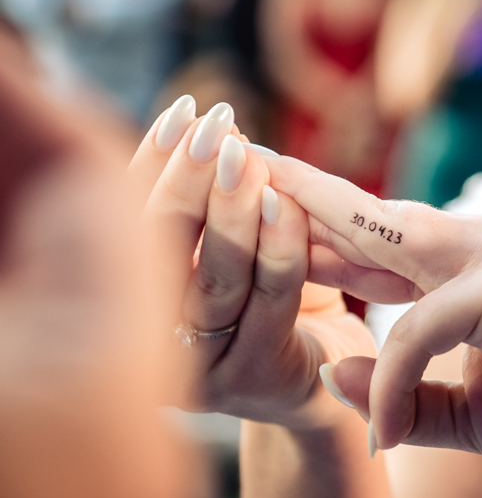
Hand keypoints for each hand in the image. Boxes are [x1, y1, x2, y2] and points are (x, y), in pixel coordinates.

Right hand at [129, 96, 375, 429]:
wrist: (331, 385)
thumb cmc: (279, 304)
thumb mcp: (241, 250)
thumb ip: (218, 206)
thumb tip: (213, 128)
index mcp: (133, 303)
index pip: (134, 226)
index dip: (153, 165)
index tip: (184, 112)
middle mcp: (152, 345)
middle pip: (159, 254)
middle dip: (187, 182)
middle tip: (214, 130)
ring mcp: (202, 368)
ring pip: (215, 280)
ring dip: (233, 213)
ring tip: (246, 160)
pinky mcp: (256, 377)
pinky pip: (272, 301)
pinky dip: (279, 248)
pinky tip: (287, 204)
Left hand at [264, 155, 481, 476]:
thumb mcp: (479, 415)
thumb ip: (407, 394)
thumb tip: (334, 370)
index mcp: (469, 272)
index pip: (372, 245)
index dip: (309, 230)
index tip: (250, 215)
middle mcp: (479, 248)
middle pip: (365, 218)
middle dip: (291, 194)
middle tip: (218, 159)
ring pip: (383, 236)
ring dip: (311, 229)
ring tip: (242, 200)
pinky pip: (422, 328)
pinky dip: (394, 376)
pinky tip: (384, 428)